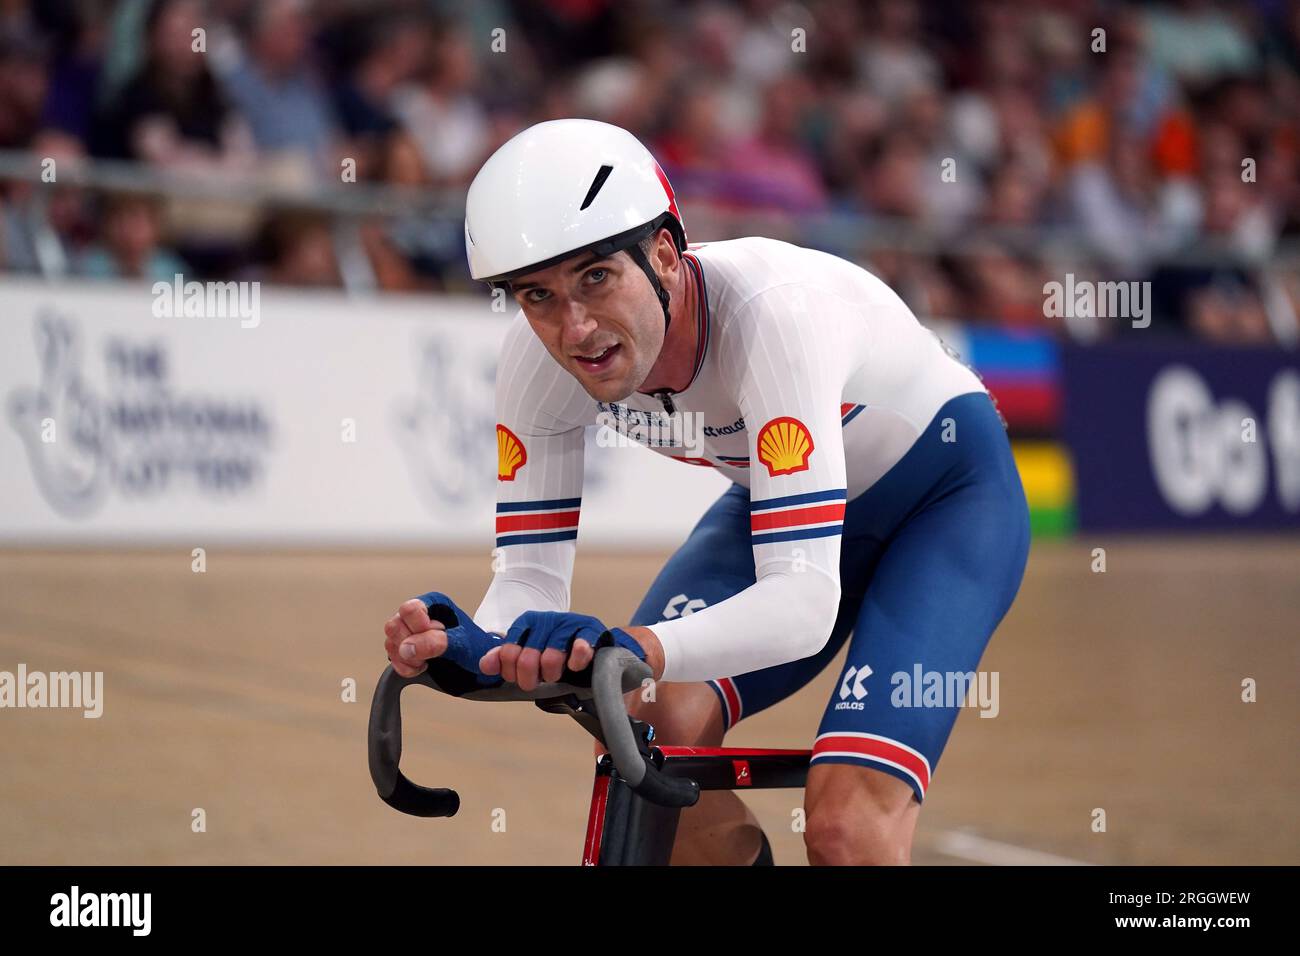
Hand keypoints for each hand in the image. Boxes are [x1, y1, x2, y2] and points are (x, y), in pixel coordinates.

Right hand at [383, 591, 501, 680]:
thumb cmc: (476, 649)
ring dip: (407, 658)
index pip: (410, 609)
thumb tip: (408, 647)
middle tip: (430, 653)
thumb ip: (437, 642)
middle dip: (410, 644)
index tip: (436, 635)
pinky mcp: (406, 649)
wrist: (479, 668)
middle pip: (394, 626)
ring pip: (390, 642)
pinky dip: (404, 667)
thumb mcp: (463, 644)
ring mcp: (409, 632)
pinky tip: (421, 668)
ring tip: (427, 662)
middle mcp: (418, 615)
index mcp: (434, 603)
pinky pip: (392, 657)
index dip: (419, 627)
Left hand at [481, 611, 648, 691]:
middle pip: (526, 659)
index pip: (507, 653)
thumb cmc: (557, 652)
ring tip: (558, 675)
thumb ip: (505, 659)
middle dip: (531, 678)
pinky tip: (575, 666)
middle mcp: (546, 619)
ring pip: (551, 657)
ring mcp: (569, 622)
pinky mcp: (592, 629)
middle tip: (541, 681)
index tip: (520, 679)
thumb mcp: (529, 654)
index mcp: (527, 622)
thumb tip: (485, 666)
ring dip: (553, 673)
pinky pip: (580, 647)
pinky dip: (576, 660)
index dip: (511, 673)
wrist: (594, 644)